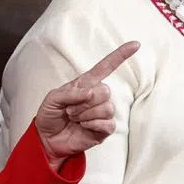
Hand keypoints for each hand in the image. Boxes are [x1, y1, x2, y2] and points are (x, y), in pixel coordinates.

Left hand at [34, 41, 139, 168]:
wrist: (47, 138)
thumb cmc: (50, 115)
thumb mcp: (52, 99)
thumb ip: (70, 93)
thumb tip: (90, 92)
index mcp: (86, 84)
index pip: (106, 67)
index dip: (120, 55)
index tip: (136, 44)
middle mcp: (97, 96)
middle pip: (105, 91)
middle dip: (84, 102)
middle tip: (70, 110)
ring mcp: (102, 113)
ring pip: (107, 108)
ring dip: (85, 114)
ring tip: (75, 118)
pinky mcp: (104, 129)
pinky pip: (108, 124)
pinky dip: (92, 125)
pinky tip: (83, 126)